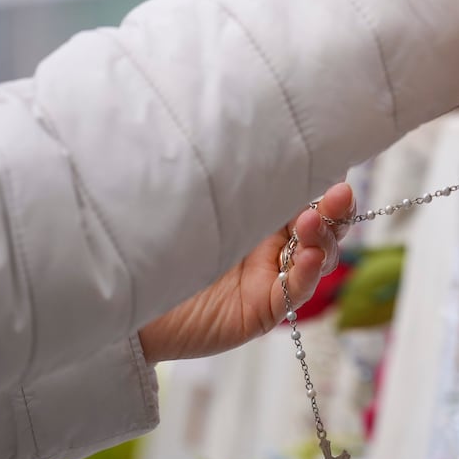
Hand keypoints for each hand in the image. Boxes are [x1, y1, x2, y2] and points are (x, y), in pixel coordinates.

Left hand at [137, 183, 354, 363]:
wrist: (119, 295)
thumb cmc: (152, 241)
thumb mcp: (200, 206)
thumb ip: (240, 188)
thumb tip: (272, 147)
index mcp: (260, 216)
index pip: (307, 199)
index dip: (326, 190)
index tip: (336, 175)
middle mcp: (270, 246)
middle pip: (321, 228)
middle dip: (335, 211)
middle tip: (339, 195)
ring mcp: (269, 278)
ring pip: (315, 258)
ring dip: (321, 239)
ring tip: (310, 224)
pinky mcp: (262, 311)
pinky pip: (292, 293)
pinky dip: (306, 275)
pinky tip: (307, 258)